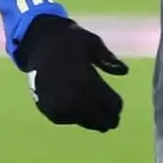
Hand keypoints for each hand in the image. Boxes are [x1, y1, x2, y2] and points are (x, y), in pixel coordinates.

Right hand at [16, 15, 128, 132]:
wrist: (38, 42)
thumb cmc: (69, 40)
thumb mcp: (93, 43)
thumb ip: (108, 59)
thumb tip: (124, 71)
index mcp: (87, 81)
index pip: (110, 104)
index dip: (116, 106)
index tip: (118, 107)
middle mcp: (72, 97)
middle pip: (98, 117)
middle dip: (107, 118)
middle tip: (113, 121)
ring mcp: (57, 104)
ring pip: (82, 121)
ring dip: (92, 121)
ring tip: (100, 122)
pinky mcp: (45, 107)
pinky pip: (64, 119)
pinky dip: (74, 118)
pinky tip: (81, 114)